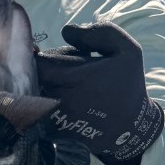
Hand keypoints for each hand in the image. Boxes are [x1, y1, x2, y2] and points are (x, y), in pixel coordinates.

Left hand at [36, 21, 163, 164]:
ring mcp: (57, 119)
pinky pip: (36, 115)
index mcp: (79, 76)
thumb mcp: (126, 50)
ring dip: (40, 89)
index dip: (38, 57)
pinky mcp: (54, 133)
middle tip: (57, 73)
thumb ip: (99, 33)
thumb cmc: (127, 85)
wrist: (132, 128)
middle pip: (33, 79)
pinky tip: (61, 104)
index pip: (38, 62)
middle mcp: (63, 99)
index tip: (48, 56)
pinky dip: (41, 107)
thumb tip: (66, 31)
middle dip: (40, 72)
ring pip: (32, 96)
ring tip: (61, 88)